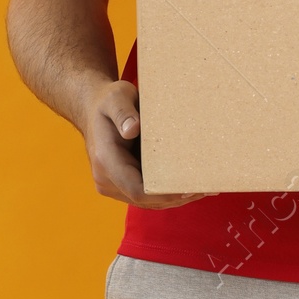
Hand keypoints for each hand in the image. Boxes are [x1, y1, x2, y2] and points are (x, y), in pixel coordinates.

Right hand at [81, 81, 203, 208]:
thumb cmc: (108, 100)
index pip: (137, 189)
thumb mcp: (116, 97)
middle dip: (176, 197)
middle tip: (207, 188)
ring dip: (175, 198)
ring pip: (147, 201)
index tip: (189, 189)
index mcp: (106, 160)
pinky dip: (167, 193)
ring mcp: (111, 185)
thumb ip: (123, 112)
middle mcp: (105, 178)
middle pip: (145, 200)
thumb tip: (132, 129)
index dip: (164, 194)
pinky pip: (145, 196)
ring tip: (204, 189)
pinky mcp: (120, 185)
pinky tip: (189, 186)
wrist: (92, 108)